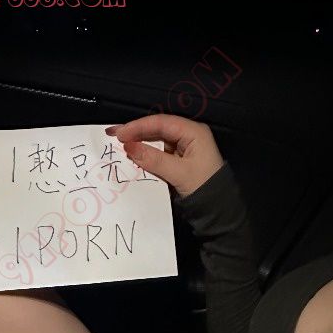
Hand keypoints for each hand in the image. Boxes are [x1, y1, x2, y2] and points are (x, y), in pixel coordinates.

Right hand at [105, 115, 224, 198]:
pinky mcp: (180, 159)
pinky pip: (160, 152)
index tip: (120, 134)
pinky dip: (147, 153)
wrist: (218, 210)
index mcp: (193, 132)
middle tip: (113, 135)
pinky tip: (133, 154)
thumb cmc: (203, 188)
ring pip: (157, 140)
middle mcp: (189, 135)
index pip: (161, 123)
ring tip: (120, 144)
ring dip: (140, 142)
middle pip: (158, 128)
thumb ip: (153, 159)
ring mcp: (184, 147)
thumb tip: (129, 147)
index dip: (139, 126)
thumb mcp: (178, 173)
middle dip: (136, 132)